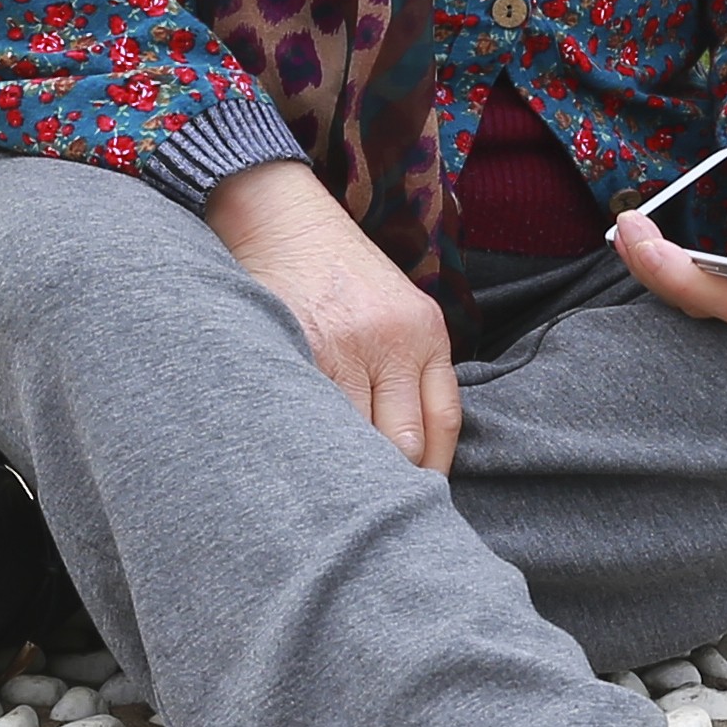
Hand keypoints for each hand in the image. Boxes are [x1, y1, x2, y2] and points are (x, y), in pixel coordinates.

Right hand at [208, 160, 459, 472]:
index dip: (432, 472)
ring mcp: (343, 347)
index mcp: (426, 332)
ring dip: (346, 471)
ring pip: (356, 438)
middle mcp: (392, 341)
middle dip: (391, 481)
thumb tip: (413, 451)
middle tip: (376, 510)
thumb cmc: (341, 272)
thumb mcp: (397, 307)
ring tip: (336, 496)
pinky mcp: (299, 348)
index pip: (443, 424)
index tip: (418, 502)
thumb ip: (411, 366)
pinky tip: (302, 461)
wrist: (283, 216)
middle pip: (404, 442)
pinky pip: (311, 415)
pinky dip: (309, 443)